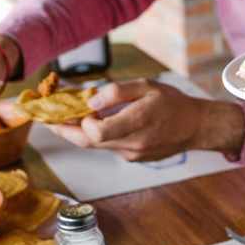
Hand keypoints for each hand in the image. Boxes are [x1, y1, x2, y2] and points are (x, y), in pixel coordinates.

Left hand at [46, 78, 244, 161]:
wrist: (196, 127)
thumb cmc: (174, 103)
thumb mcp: (148, 86)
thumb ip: (118, 92)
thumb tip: (90, 101)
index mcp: (138, 122)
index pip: (95, 132)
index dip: (79, 121)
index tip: (75, 106)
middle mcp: (133, 143)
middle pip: (88, 142)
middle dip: (65, 130)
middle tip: (48, 118)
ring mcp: (132, 154)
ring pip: (97, 145)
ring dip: (81, 132)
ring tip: (69, 116)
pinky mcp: (133, 158)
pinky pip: (109, 147)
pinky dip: (98, 135)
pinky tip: (97, 123)